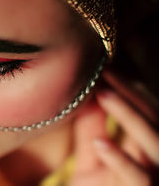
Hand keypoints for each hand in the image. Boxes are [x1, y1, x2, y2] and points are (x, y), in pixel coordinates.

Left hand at [70, 69, 158, 185]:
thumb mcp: (90, 160)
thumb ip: (92, 131)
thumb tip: (89, 95)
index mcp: (144, 151)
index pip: (146, 112)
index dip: (129, 89)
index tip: (106, 68)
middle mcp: (154, 161)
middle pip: (154, 120)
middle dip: (131, 93)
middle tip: (105, 72)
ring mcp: (154, 180)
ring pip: (154, 144)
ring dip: (129, 116)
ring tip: (103, 94)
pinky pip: (139, 178)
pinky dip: (121, 160)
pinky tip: (100, 143)